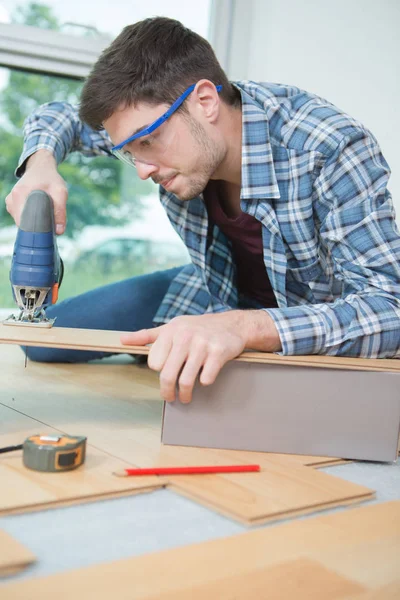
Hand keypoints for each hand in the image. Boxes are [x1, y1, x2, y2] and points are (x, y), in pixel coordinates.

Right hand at [5, 149, 67, 233]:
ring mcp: (10, 202)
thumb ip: (60, 211)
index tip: (46, 229)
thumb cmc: (50, 178)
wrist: (41, 167)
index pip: (24, 223)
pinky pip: (20, 217)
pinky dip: (29, 217)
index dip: (36, 229)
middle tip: (49, 219)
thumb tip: (58, 231)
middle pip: (23, 223)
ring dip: (33, 221)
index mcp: (19, 195)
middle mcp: (12, 199)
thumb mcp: (60, 192)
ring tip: (44, 211)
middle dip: (36, 226)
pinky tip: (37, 210)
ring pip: (21, 221)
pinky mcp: (12, 204)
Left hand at [121, 310, 280, 402]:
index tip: (165, 373)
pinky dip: (205, 383)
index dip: (159, 371)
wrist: (231, 324)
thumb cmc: (197, 328)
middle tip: (170, 398)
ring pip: (186, 380)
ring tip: (185, 397)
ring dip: (185, 394)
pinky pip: (206, 378)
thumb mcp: (171, 327)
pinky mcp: (218, 352)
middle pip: (167, 374)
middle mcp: (185, 336)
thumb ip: (146, 335)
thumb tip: (122, 339)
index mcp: (170, 331)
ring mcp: (202, 344)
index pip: (155, 363)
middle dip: (167, 391)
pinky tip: (204, 380)